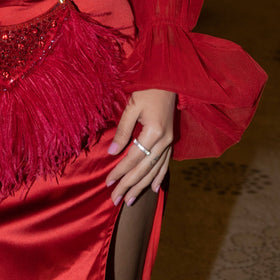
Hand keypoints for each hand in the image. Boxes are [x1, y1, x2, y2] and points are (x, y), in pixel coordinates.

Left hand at [105, 89, 174, 206]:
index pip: (133, 157)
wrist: (168, 79)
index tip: (108, 183)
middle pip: (144, 169)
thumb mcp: (131, 106)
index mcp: (154, 131)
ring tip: (130, 200)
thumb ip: (123, 130)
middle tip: (115, 199)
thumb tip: (112, 152)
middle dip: (129, 185)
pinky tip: (154, 188)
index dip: (120, 171)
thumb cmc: (147, 89)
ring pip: (155, 169)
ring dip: (142, 186)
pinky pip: (165, 163)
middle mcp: (164, 140)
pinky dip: (159, 176)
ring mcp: (170, 141)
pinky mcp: (171, 140)